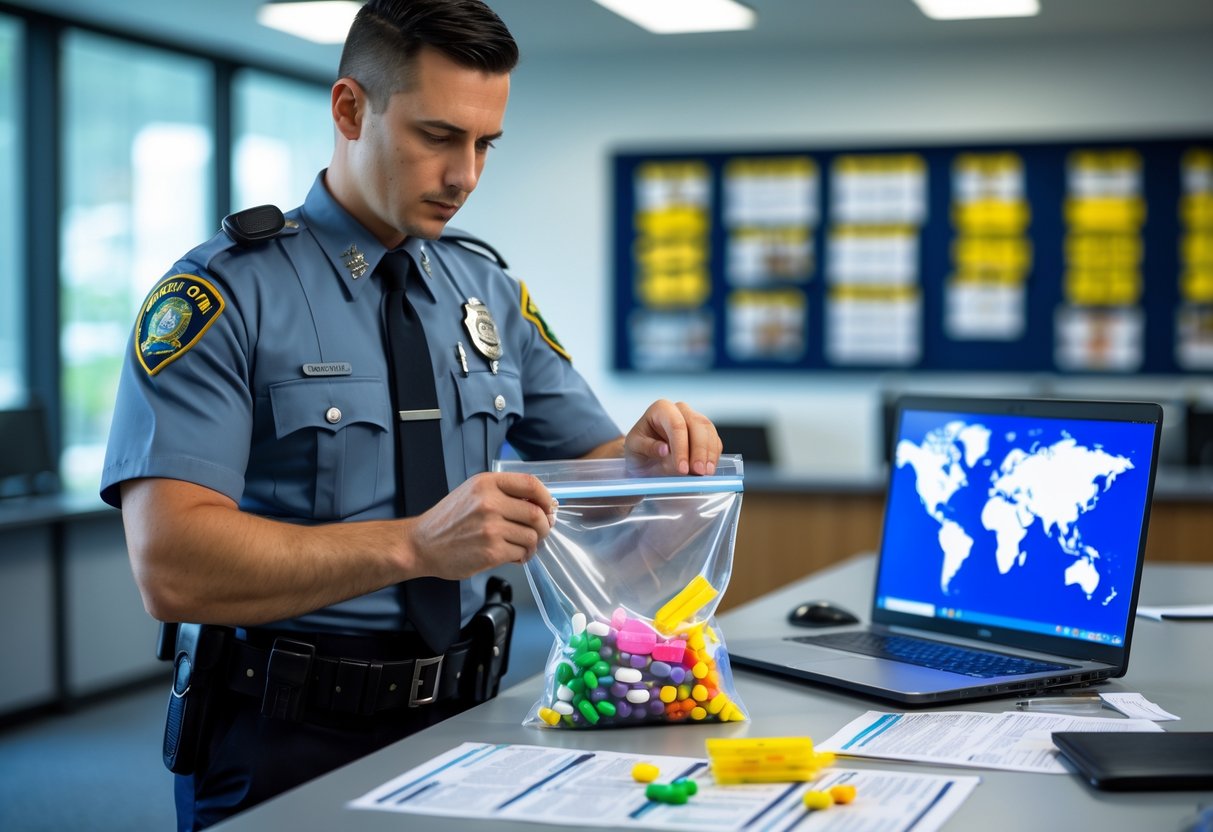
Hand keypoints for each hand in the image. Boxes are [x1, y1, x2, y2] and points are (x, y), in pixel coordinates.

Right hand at [406, 472, 556, 576]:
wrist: (420, 545)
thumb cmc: (447, 520)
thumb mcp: (472, 493)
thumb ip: (502, 493)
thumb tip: (539, 504)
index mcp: (486, 483)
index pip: (530, 484)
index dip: (546, 497)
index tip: (549, 507)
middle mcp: (489, 502)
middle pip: (536, 513)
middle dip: (544, 526)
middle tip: (540, 531)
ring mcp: (491, 527)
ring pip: (532, 536)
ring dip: (533, 544)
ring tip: (523, 546)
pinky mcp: (491, 551)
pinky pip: (521, 552)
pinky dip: (522, 556)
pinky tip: (514, 556)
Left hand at [623, 399, 721, 476]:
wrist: (644, 458)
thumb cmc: (638, 450)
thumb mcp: (634, 450)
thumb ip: (648, 448)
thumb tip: (664, 450)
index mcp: (661, 409)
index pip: (675, 424)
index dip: (681, 447)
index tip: (682, 468)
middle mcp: (680, 410)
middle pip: (697, 425)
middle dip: (699, 450)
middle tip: (698, 471)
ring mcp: (694, 420)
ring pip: (709, 431)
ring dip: (709, 454)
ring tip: (705, 473)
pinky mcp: (704, 434)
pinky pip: (714, 441)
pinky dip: (713, 456)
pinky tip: (709, 469)